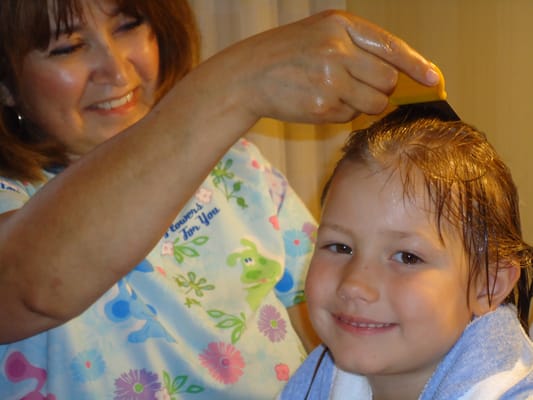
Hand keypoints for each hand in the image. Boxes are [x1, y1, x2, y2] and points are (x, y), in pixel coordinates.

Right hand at [196, 10, 438, 124]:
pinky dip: (341, 114)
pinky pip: (350, 117)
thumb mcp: (321, 34)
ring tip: (334, 93)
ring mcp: (330, 80)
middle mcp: (337, 50)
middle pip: (387, 81)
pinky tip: (318, 101)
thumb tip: (395, 76)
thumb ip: (358, 48)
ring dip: (362, 105)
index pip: (391, 47)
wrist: (248, 76)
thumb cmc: (287, 55)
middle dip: (381, 89)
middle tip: (358, 87)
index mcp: (340, 26)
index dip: (416, 65)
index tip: (434, 80)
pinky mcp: (321, 107)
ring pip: (373, 104)